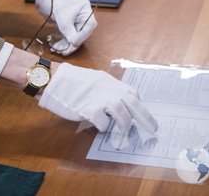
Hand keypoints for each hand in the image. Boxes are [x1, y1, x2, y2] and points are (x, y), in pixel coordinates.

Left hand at [35, 0, 96, 55]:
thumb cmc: (53, 1)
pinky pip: (68, 36)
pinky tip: (56, 47)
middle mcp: (82, 15)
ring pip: (74, 36)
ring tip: (57, 50)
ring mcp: (76, 21)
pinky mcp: (69, 25)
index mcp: (84, 9)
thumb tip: (73, 44)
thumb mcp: (62, 17)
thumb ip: (69, 31)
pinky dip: (63, 42)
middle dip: (72, 43)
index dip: (82, 36)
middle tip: (65, 51)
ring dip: (66, 45)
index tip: (73, 43)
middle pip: (82, 33)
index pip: (89, 25)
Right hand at [38, 63, 158, 132]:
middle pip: (133, 103)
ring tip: (123, 130)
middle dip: (145, 118)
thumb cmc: (73, 82)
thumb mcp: (96, 80)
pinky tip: (99, 125)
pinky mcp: (89, 109)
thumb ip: (108, 90)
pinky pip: (103, 122)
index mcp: (112, 83)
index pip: (132, 93)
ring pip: (122, 113)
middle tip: (153, 129)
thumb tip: (118, 104)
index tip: (139, 114)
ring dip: (125, 124)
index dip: (137, 105)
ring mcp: (100, 99)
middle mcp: (109, 90)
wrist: (55, 79)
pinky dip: (103, 126)